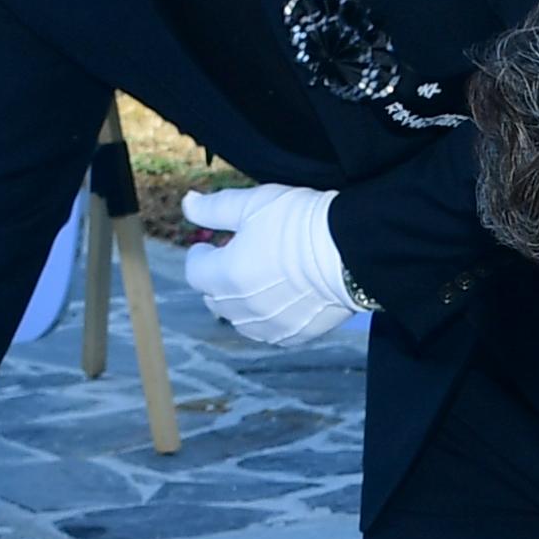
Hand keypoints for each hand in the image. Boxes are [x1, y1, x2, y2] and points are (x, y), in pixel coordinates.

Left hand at [177, 184, 354, 346]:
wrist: (351, 252)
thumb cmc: (299, 222)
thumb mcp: (253, 204)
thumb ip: (214, 208)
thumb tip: (187, 203)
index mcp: (224, 275)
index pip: (194, 271)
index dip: (201, 254)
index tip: (211, 243)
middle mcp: (240, 308)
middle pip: (214, 298)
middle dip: (218, 279)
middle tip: (239, 257)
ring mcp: (268, 326)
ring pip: (240, 319)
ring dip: (241, 301)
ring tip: (261, 279)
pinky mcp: (294, 335)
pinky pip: (269, 331)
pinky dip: (267, 317)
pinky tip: (282, 299)